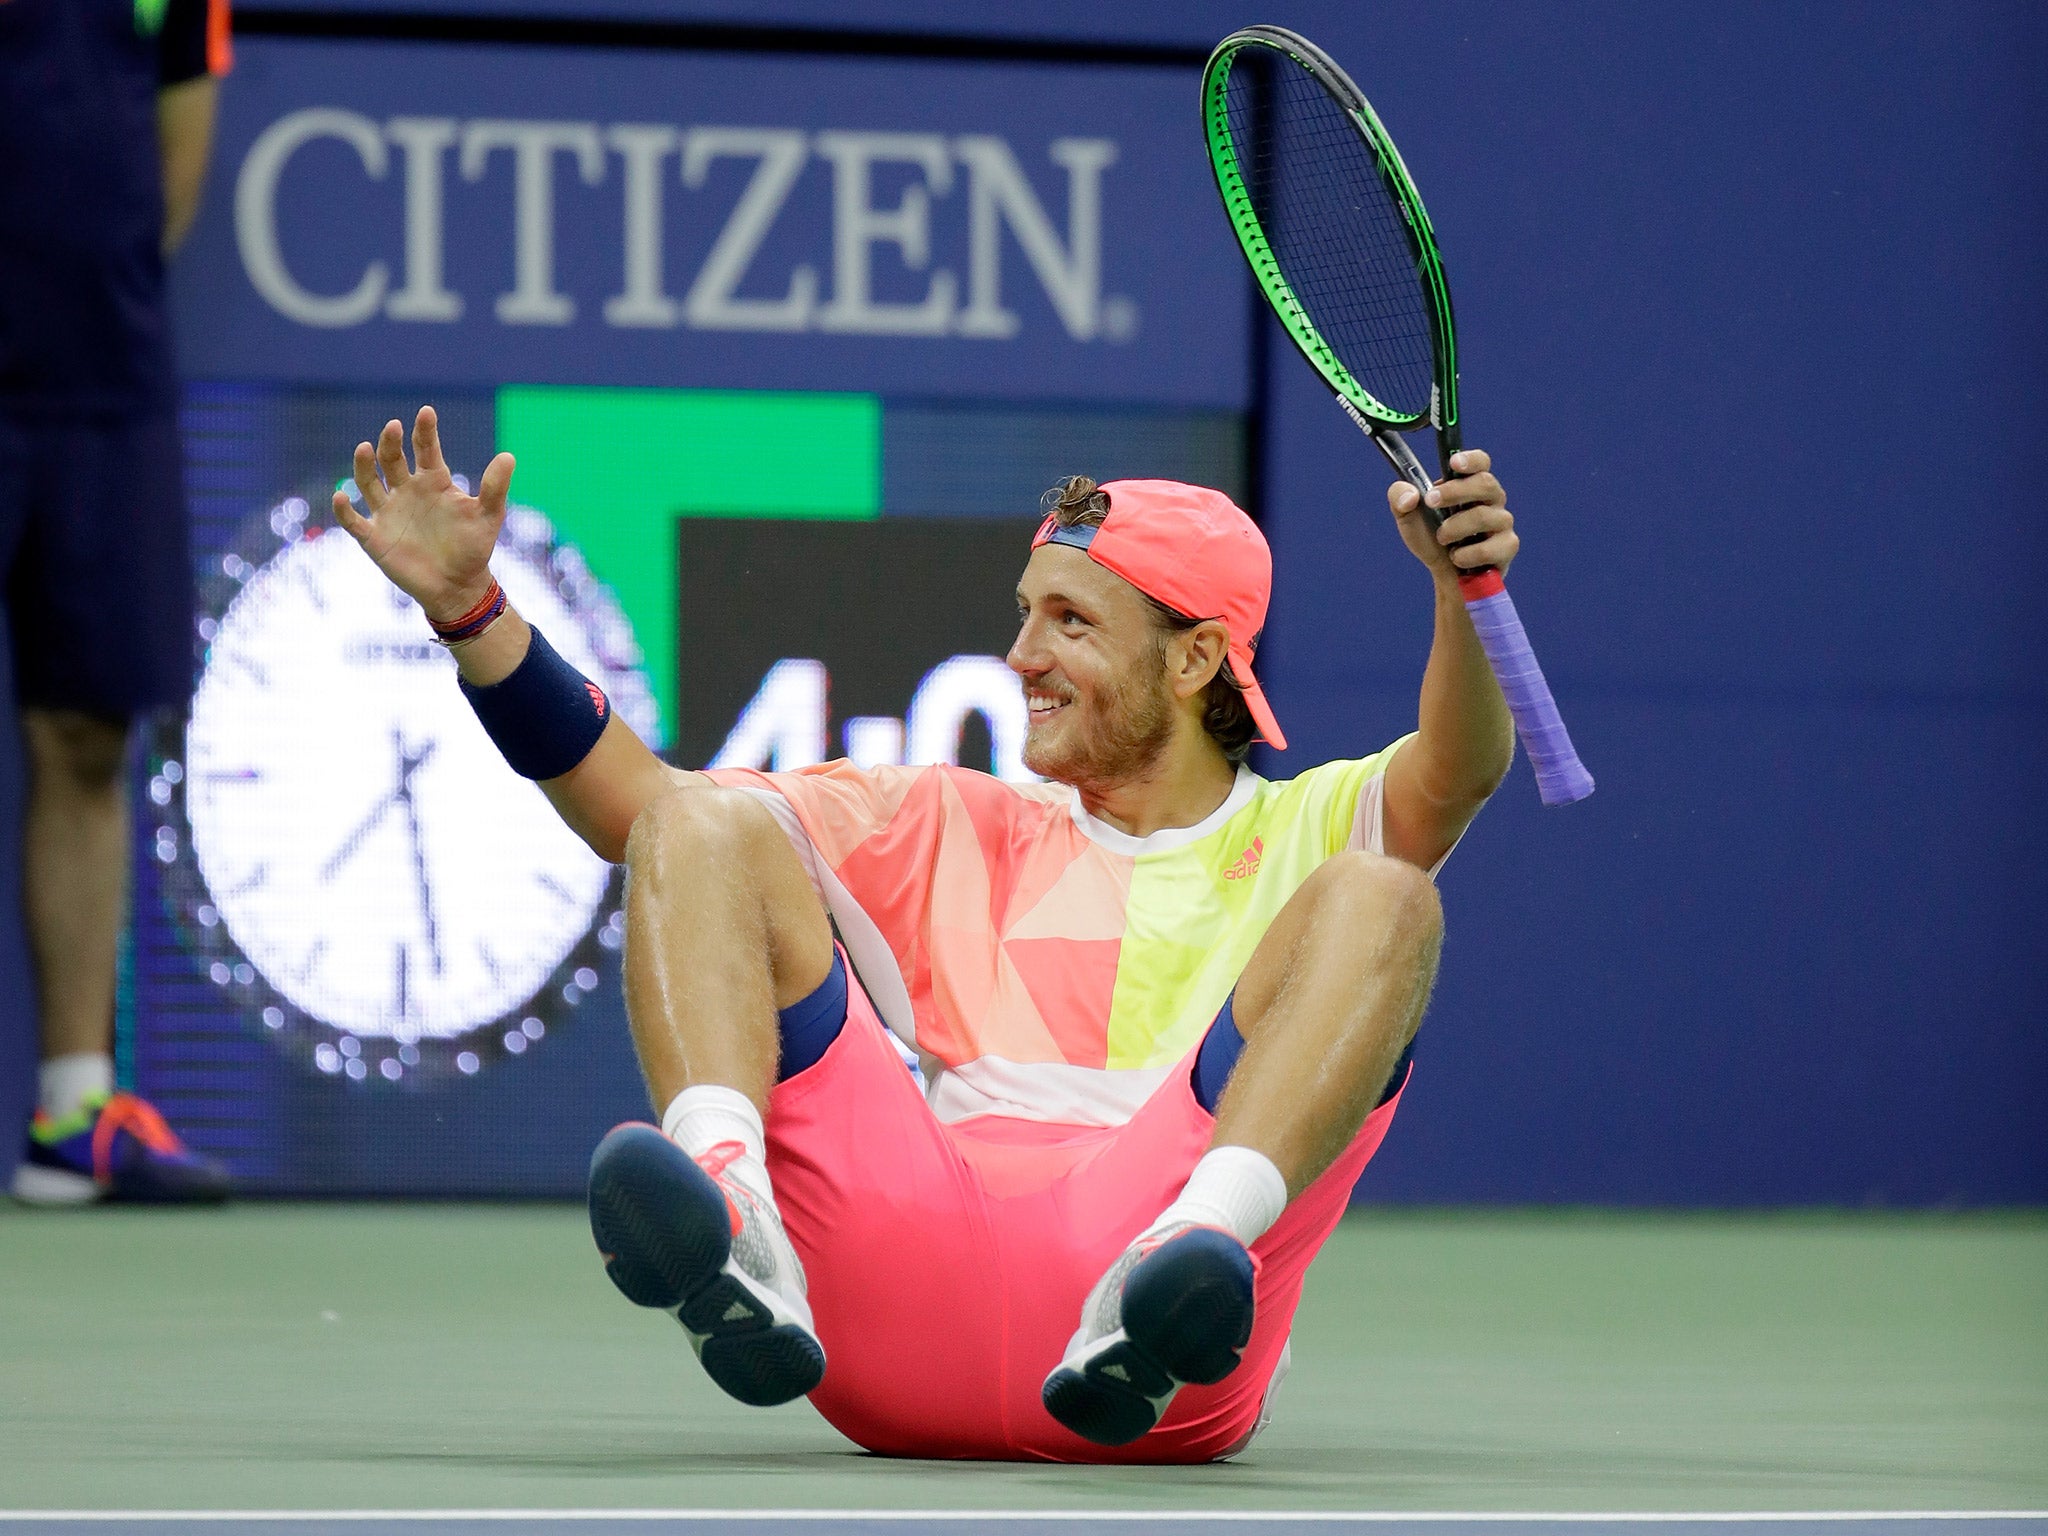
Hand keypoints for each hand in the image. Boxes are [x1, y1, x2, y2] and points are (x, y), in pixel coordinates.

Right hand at [333, 406, 513, 623]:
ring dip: (364, 465)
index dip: (424, 430)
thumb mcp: (488, 516)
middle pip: (392, 459)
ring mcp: (389, 512)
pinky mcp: (375, 537)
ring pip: (368, 482)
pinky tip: (340, 497)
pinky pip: (353, 520)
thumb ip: (495, 487)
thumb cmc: (474, 548)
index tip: (426, 412)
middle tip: (393, 427)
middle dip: (391, 442)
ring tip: (365, 448)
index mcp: (433, 482)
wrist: (459, 586)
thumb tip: (509, 456)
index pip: (425, 449)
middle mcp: (407, 491)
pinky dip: (343, 510)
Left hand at [1386, 448, 1518, 584]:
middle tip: (1431, 501)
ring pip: (1484, 516)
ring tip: (1442, 539)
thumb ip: (1400, 499)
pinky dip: (1466, 555)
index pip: (1481, 462)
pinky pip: (1490, 547)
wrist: (1446, 577)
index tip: (1453, 463)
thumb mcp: (1408, 518)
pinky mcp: (1508, 547)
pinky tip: (1457, 558)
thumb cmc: (1432, 540)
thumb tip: (1410, 496)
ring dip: (1454, 528)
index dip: (1471, 459)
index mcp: (1471, 485)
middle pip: (1485, 483)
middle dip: (1454, 492)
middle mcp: (1492, 499)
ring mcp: (1503, 522)